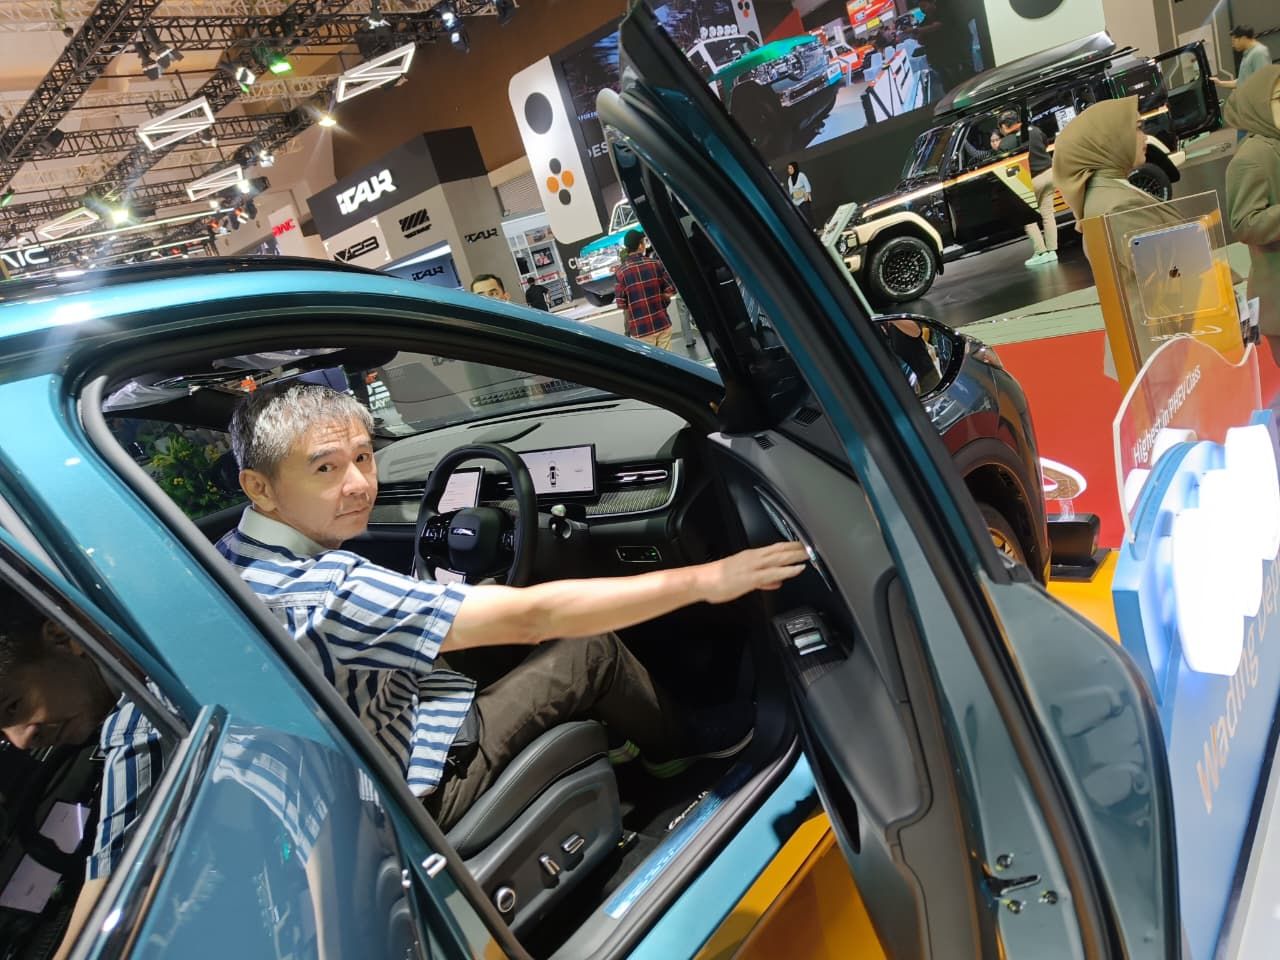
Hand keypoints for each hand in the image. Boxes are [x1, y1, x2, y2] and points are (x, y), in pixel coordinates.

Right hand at [695, 542, 809, 603]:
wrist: (702, 581)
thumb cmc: (717, 580)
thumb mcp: (743, 579)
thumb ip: (762, 581)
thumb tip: (775, 581)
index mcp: (751, 556)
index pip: (775, 548)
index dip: (791, 546)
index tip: (803, 545)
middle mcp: (754, 558)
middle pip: (780, 550)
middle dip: (797, 548)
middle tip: (813, 546)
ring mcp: (753, 566)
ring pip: (780, 558)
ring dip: (796, 556)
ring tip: (810, 554)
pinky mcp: (752, 577)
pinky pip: (774, 572)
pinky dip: (788, 570)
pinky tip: (798, 569)